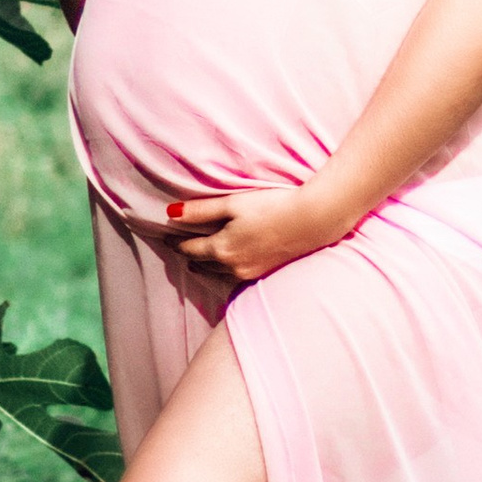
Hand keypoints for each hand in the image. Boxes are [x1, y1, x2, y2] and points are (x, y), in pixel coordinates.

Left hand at [141, 180, 342, 285]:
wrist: (313, 220)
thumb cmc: (272, 206)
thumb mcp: (232, 204)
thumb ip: (200, 211)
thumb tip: (170, 214)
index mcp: (220, 249)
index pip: (189, 249)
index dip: (176, 242)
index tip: (168, 237)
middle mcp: (232, 267)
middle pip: (201, 264)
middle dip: (190, 255)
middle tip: (180, 248)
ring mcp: (250, 273)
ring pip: (218, 274)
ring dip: (206, 265)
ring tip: (199, 257)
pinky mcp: (265, 272)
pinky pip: (235, 277)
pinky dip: (225, 271)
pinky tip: (228, 265)